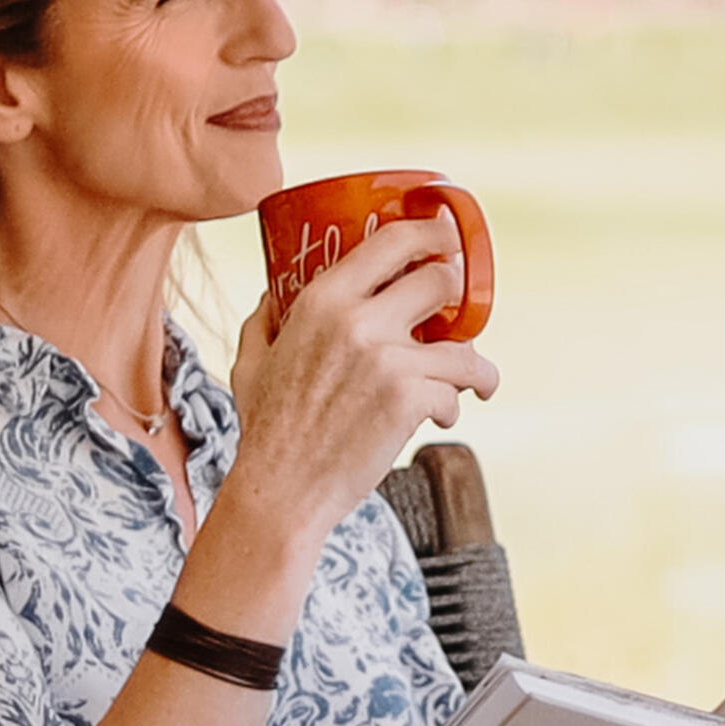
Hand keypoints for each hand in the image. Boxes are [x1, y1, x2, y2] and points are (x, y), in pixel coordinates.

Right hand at [223, 210, 498, 552]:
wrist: (280, 491)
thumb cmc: (265, 431)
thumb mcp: (251, 362)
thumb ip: (263, 322)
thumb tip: (271, 296)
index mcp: (323, 300)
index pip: (394, 241)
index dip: (433, 234)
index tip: (448, 239)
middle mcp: (357, 320)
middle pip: (441, 281)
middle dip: (458, 300)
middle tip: (459, 321)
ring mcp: (387, 360)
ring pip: (463, 346)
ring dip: (473, 365)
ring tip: (471, 382)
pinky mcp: (409, 400)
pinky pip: (455, 392)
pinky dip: (453, 406)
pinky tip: (440, 417)